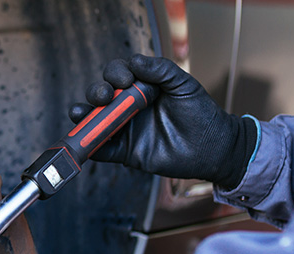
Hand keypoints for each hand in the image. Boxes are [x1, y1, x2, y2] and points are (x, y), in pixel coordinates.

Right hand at [69, 54, 256, 190]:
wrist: (211, 147)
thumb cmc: (200, 113)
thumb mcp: (183, 85)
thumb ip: (160, 70)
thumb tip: (135, 61)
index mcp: (141, 88)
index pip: (118, 74)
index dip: (115, 73)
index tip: (126, 80)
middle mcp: (128, 107)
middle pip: (101, 95)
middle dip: (96, 92)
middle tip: (105, 96)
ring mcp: (125, 129)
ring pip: (95, 121)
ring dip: (83, 116)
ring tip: (81, 114)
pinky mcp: (125, 152)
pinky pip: (103, 150)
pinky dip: (91, 146)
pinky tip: (87, 141)